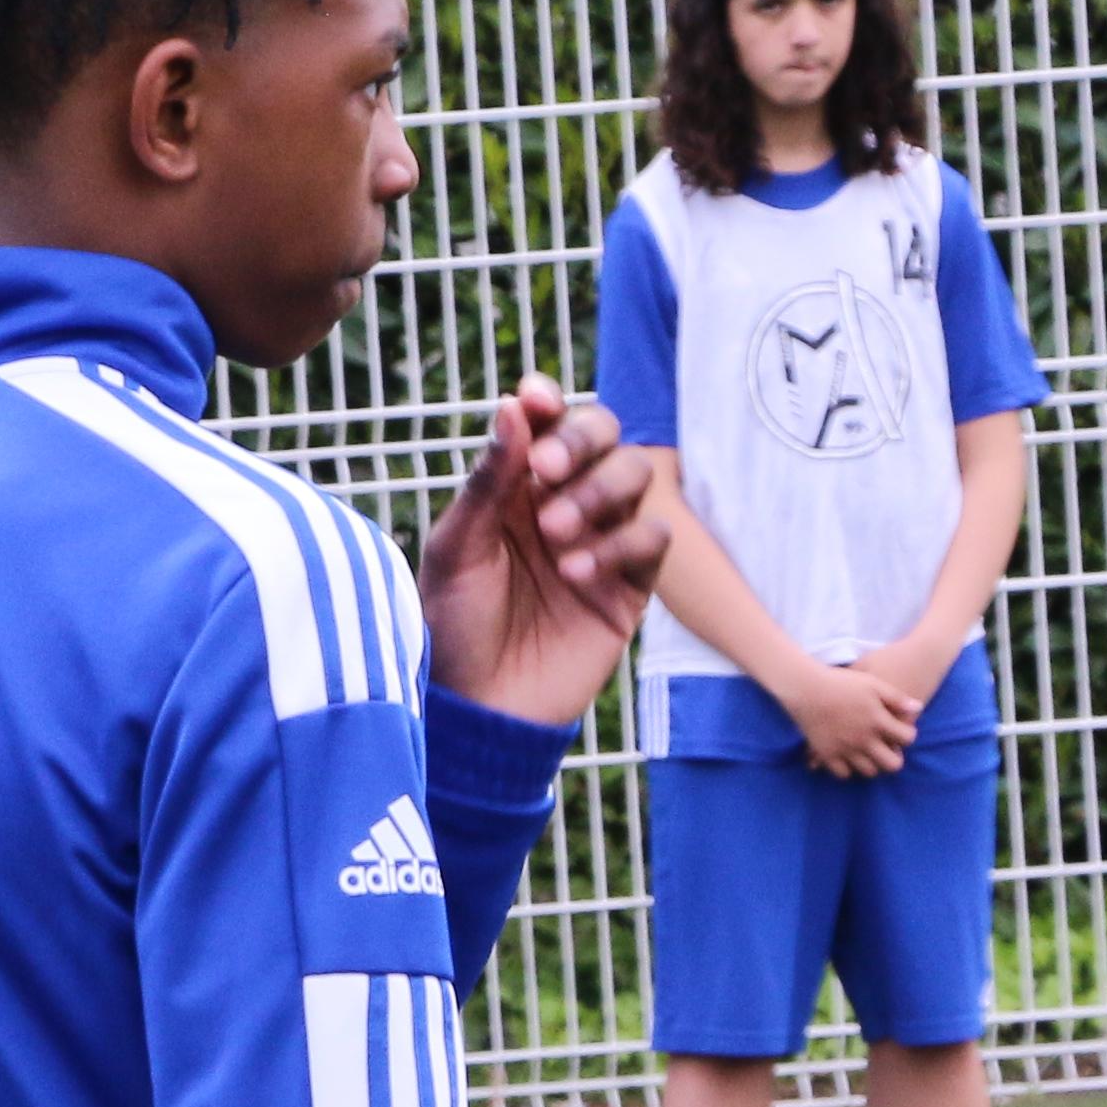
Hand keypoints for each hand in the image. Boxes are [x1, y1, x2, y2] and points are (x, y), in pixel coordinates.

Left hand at [420, 373, 670, 724]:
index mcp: (514, 487)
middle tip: (547, 468)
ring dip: (600, 492)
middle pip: (604, 434)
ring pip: (636, 477)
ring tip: (556, 535)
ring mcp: (601, 541)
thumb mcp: (457, 549)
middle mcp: (563, 503)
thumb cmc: (454, 627)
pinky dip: (621, 545)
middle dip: (581, 440)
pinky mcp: (630, 585)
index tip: (536, 399)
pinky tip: (576, 574)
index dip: (549, 402)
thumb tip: (515, 407)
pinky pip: (653, 539)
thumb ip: (489, 481)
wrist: (480, 708)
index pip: (547, 423)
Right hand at [780, 661, 910, 778]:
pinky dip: (848, 768)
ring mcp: (845, 750)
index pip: (907, 739)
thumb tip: (918, 708)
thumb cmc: (841, 683)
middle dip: (894, 758)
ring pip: (869, 772)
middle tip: (887, 749)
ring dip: (872, 764)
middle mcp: (864, 740)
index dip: (908, 735)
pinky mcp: (827, 755)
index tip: (900, 730)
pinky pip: (843, 774)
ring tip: (868, 752)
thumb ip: (896, 698)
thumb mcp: (872, 684)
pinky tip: (848, 756)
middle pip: (892, 765)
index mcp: (878, 721)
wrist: (806, 688)